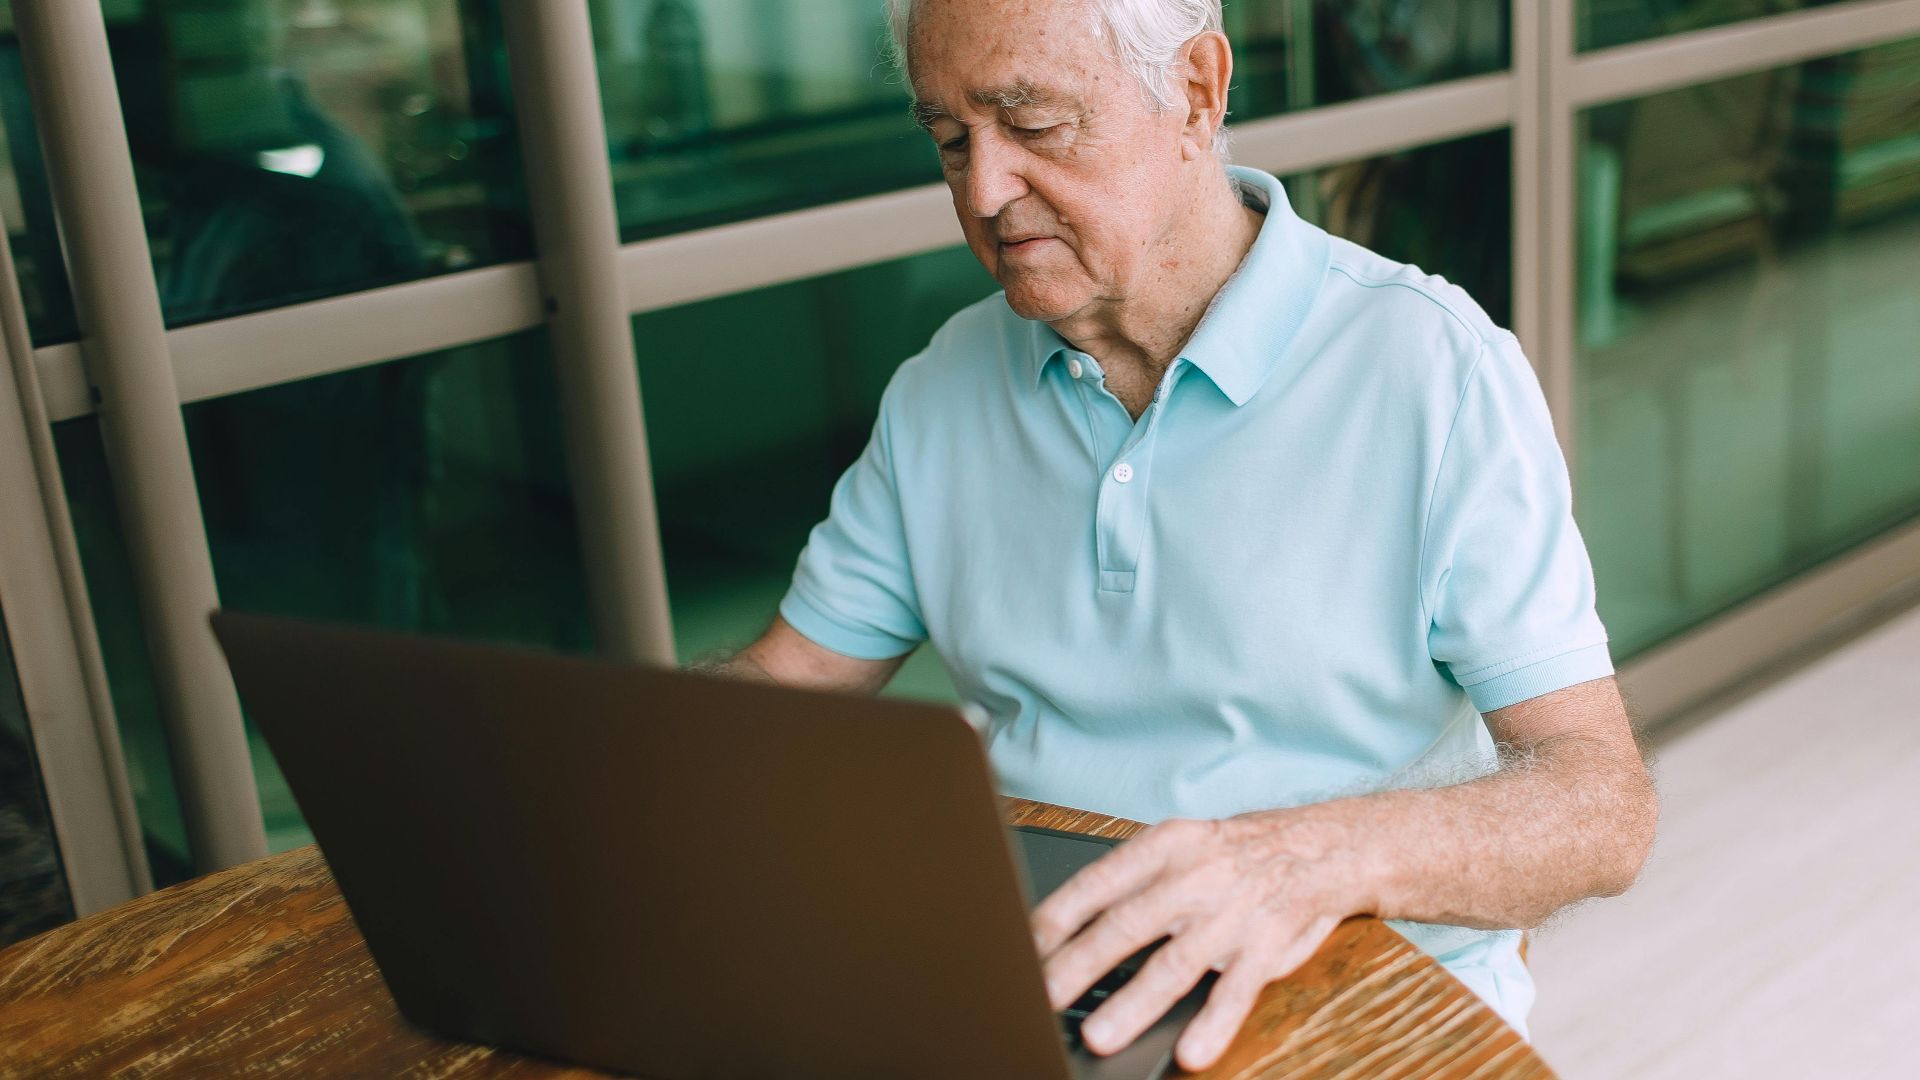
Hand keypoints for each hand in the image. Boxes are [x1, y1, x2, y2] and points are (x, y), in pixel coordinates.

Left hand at [1029, 812, 1361, 1071]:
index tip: (1022, 949)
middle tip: (1042, 997)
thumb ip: (1132, 882)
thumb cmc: (1235, 853)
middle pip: (1126, 925)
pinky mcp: (1267, 949)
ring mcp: (1232, 915)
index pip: (1098, 883)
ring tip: (1099, 1035)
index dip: (1057, 918)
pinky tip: (1191, 1051)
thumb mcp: (1181, 845)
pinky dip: (1213, 1024)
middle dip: (1079, 965)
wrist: (1324, 846)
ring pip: (1175, 964)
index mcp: (1165, 847)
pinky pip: (1237, 992)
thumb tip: (1066, 926)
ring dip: (1134, 1003)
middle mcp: (1195, 878)